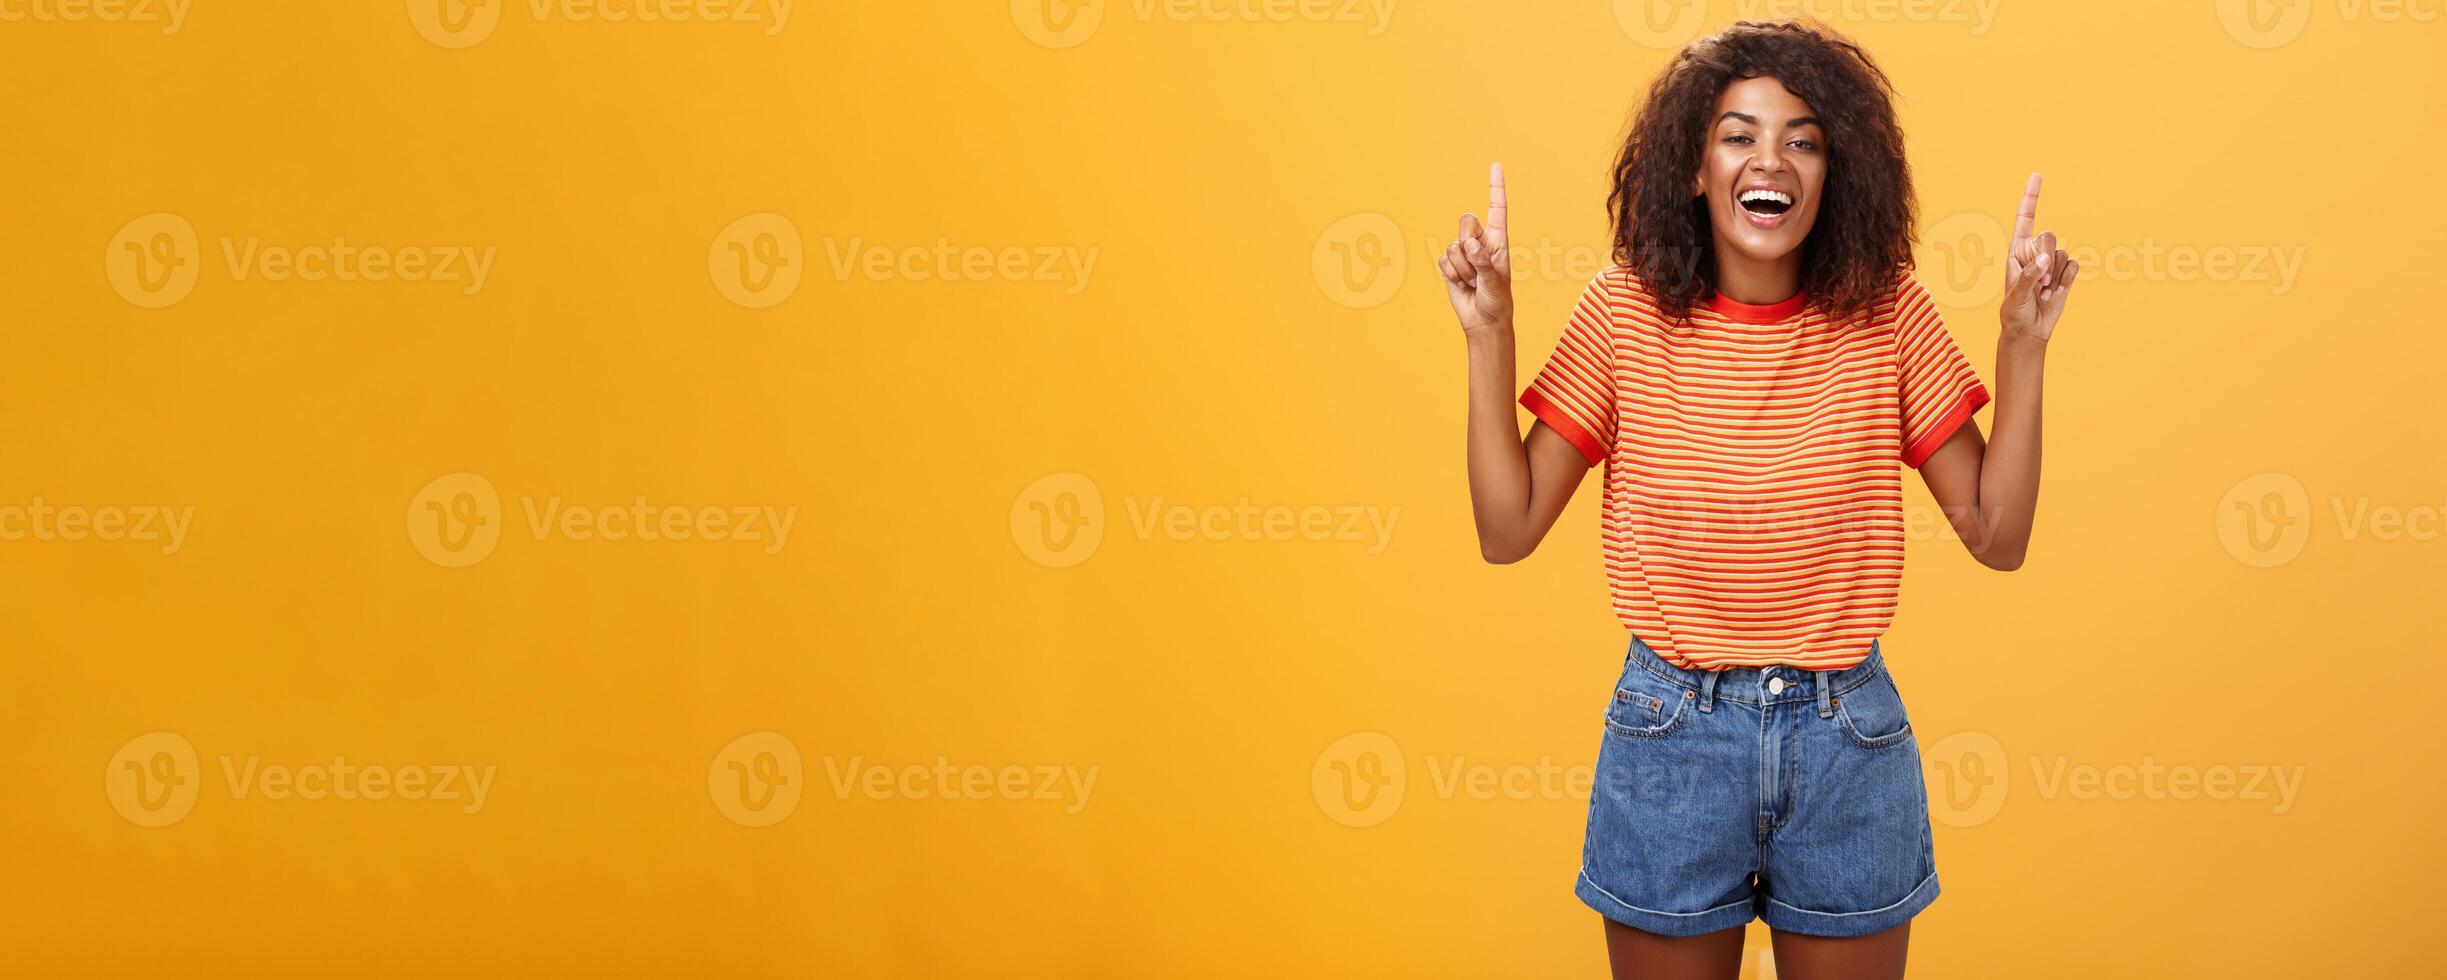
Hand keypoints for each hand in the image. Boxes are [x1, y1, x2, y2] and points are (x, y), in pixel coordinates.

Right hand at [1440, 163, 1513, 335]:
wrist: (1483, 320)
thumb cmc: (1497, 300)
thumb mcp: (1495, 282)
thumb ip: (1483, 262)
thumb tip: (1470, 244)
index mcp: (1498, 240)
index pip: (1497, 208)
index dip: (1495, 187)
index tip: (1495, 165)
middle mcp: (1481, 242)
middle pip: (1466, 222)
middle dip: (1468, 242)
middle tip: (1477, 265)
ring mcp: (1464, 253)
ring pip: (1453, 246)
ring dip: (1462, 268)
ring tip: (1473, 282)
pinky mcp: (1450, 265)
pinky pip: (1443, 261)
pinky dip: (1451, 275)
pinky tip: (1461, 284)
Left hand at [2001, 172, 2075, 342]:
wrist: (2029, 330)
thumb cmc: (2014, 312)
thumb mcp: (2016, 295)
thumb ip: (2029, 276)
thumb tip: (2045, 259)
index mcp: (2016, 250)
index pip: (2025, 218)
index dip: (2031, 197)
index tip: (2037, 175)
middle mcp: (2035, 251)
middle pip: (2049, 236)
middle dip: (2046, 259)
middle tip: (2038, 284)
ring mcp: (2051, 261)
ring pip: (2063, 254)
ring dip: (2055, 276)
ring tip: (2043, 292)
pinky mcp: (2065, 272)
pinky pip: (2074, 266)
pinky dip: (2067, 280)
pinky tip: (2056, 293)